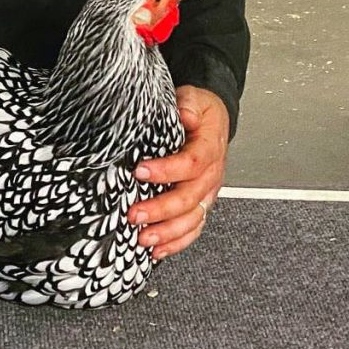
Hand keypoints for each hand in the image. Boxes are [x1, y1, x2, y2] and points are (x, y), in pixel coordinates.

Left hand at [127, 86, 229, 259]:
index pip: (191, 163)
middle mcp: (212, 174)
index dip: (167, 170)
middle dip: (161, 210)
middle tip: (135, 214)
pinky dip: (176, 243)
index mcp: (209, 148)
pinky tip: (157, 251)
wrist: (213, 120)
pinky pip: (193, 228)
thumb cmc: (200, 111)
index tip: (140, 171)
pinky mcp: (200, 203)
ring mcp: (207, 192)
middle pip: (190, 198)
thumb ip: (189, 103)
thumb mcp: (195, 97)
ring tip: (144, 238)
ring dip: (168, 232)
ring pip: (193, 219)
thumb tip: (185, 113)